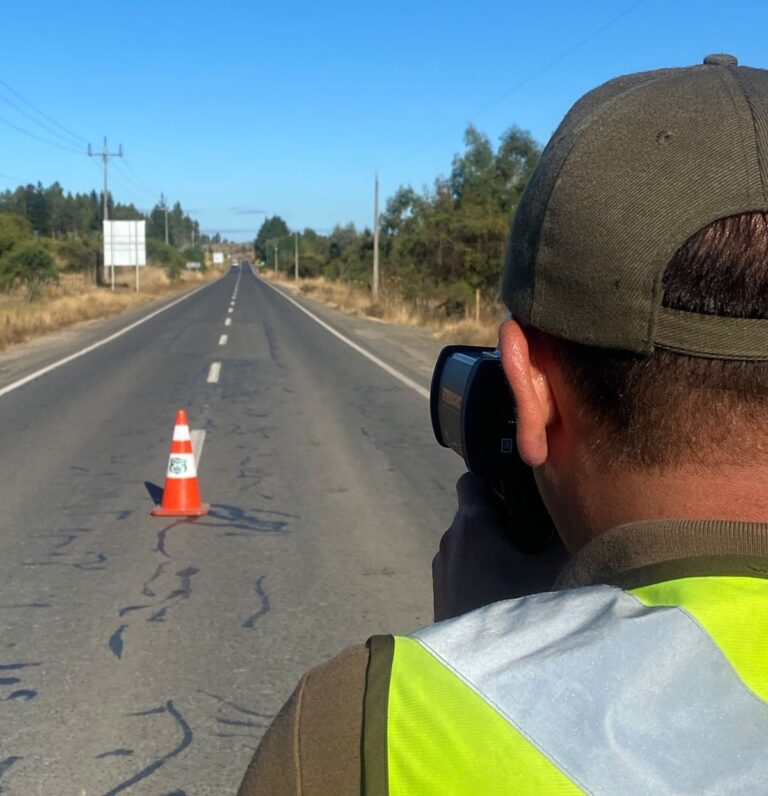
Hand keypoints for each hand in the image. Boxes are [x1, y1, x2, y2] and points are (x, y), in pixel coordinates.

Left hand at [432, 473, 569, 621]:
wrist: (482, 672)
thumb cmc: (517, 609)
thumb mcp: (555, 571)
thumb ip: (567, 539)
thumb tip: (583, 517)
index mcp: (471, 524)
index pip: (472, 480)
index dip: (495, 480)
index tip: (521, 493)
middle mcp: (450, 540)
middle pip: (476, 514)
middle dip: (503, 519)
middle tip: (535, 536)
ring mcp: (441, 569)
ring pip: (469, 544)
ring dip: (493, 549)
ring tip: (525, 567)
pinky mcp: (440, 594)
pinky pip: (462, 568)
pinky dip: (481, 571)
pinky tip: (507, 592)